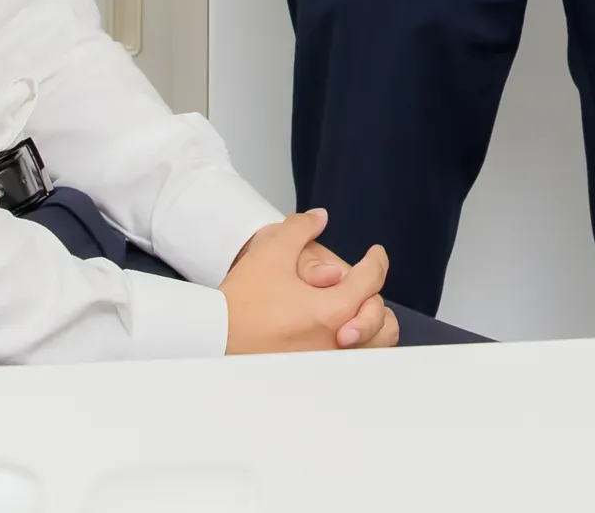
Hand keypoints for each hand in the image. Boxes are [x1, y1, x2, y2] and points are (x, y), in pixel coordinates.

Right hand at [222, 209, 396, 353]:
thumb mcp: (272, 250)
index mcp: (331, 309)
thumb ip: (301, 228)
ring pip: (373, 348)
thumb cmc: (242, 297)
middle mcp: (336, 342)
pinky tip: (345, 334)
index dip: (376, 261)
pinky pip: (354, 365)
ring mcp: (327, 363)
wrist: (214, 335)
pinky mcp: (314, 376)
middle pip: (380, 319)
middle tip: (365, 284)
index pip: (370, 281)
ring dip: (373, 327)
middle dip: (375, 296)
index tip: (375, 254)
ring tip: (361, 310)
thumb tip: (320, 217)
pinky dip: (360, 349)